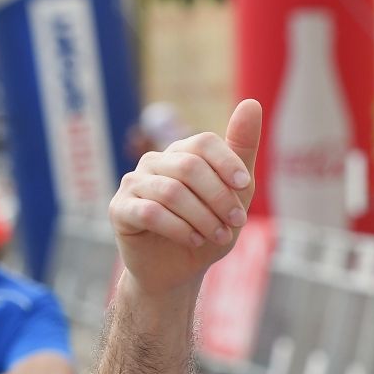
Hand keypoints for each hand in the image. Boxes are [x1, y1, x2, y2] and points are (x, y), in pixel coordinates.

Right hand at [109, 100, 261, 295]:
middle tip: (236, 222)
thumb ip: (242, 151)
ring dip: (203, 218)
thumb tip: (253, 103)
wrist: (178, 271)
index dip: (227, 164)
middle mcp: (155, 162)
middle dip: (219, 198)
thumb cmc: (208, 229)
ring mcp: (134, 183)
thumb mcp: (235, 195)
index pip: (204, 142)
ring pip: (172, 192)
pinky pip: (150, 212)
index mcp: (182, 154)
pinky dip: (179, 229)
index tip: (246, 188)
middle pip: (190, 167)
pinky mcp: (120, 209)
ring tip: (217, 236)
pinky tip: (194, 240)